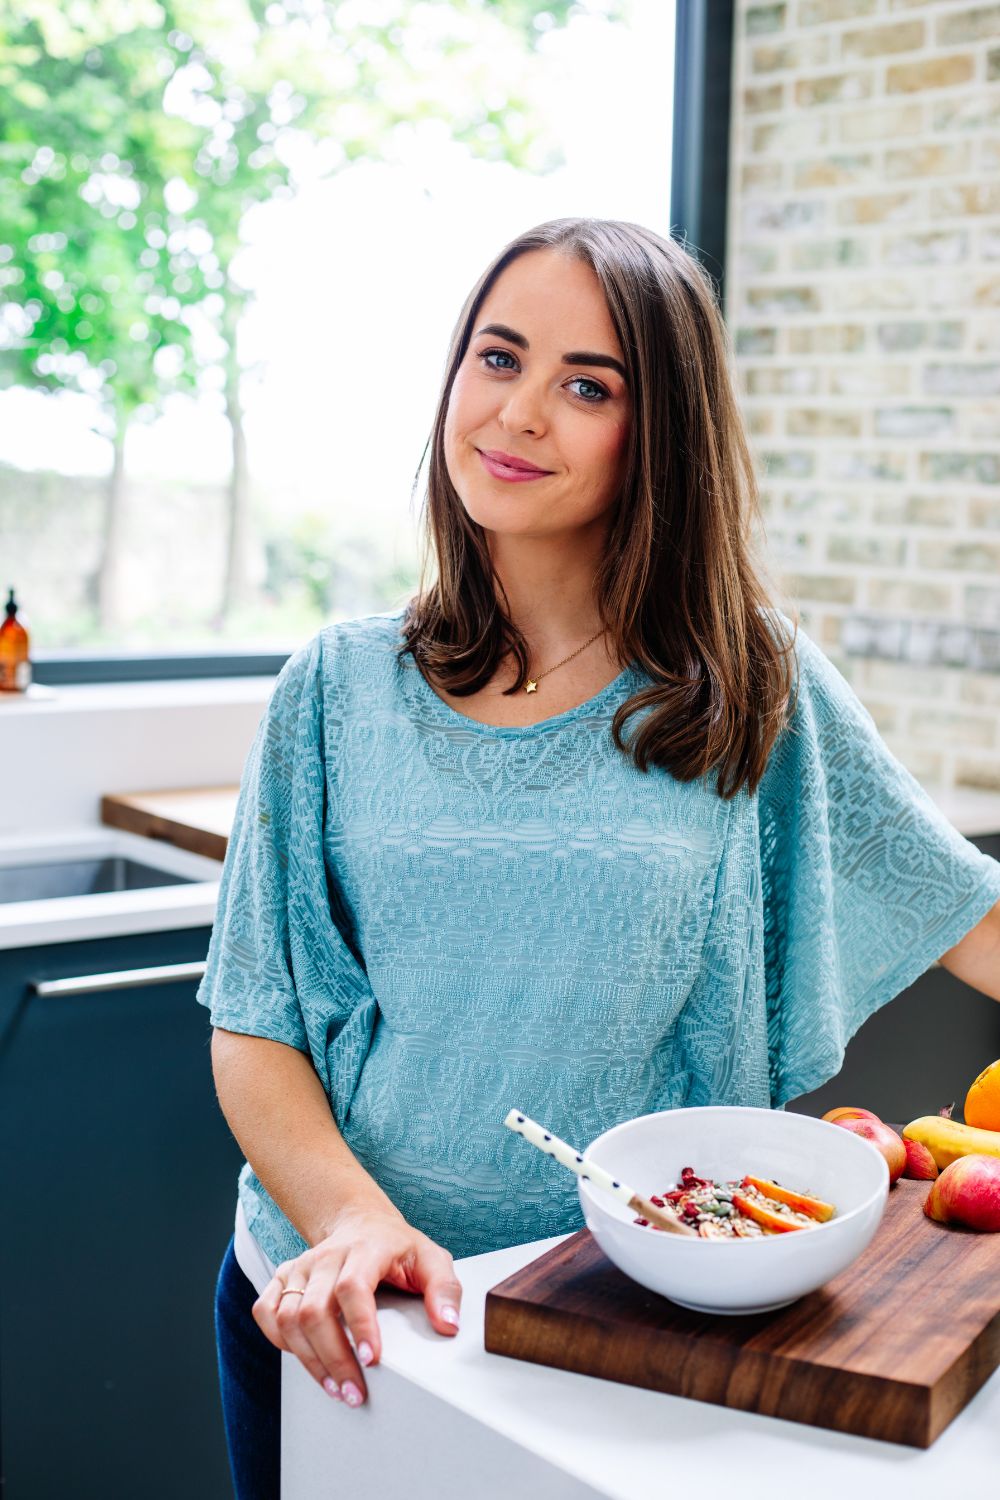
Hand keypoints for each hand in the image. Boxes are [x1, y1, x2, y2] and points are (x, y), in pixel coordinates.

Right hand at [251, 1205, 462, 1406]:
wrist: (362, 1224)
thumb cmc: (396, 1248)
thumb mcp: (431, 1259)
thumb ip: (445, 1289)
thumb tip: (448, 1325)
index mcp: (365, 1249)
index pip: (352, 1287)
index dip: (360, 1325)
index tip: (373, 1360)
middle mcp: (327, 1256)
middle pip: (315, 1310)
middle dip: (334, 1359)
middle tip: (354, 1393)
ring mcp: (301, 1266)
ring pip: (288, 1317)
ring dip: (308, 1360)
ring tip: (335, 1388)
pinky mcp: (282, 1277)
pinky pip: (265, 1312)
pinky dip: (278, 1341)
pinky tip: (304, 1360)